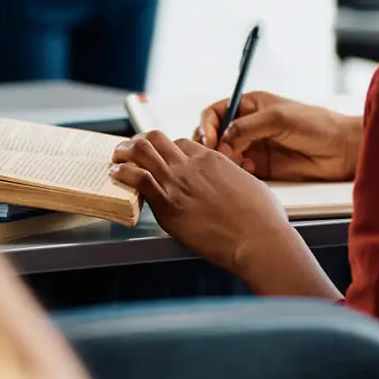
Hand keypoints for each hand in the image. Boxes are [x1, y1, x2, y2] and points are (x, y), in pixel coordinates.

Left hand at [111, 131, 295, 271]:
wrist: (257, 238)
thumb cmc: (261, 218)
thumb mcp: (251, 185)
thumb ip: (234, 178)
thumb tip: (233, 180)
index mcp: (212, 159)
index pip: (180, 143)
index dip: (166, 149)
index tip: (159, 157)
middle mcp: (192, 165)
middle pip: (156, 139)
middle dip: (139, 142)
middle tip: (130, 150)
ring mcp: (178, 183)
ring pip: (142, 152)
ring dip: (124, 152)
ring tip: (116, 158)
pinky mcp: (168, 204)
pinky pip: (137, 179)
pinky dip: (123, 173)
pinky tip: (116, 175)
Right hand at [203, 90, 360, 180]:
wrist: (341, 150)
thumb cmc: (316, 124)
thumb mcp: (278, 118)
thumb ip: (247, 127)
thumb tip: (223, 140)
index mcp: (251, 105)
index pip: (216, 113)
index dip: (207, 125)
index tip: (210, 139)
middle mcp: (249, 125)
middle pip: (215, 135)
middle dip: (212, 145)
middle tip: (218, 154)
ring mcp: (254, 146)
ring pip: (225, 155)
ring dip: (224, 160)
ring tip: (237, 161)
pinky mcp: (262, 167)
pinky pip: (239, 170)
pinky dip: (237, 171)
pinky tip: (251, 170)